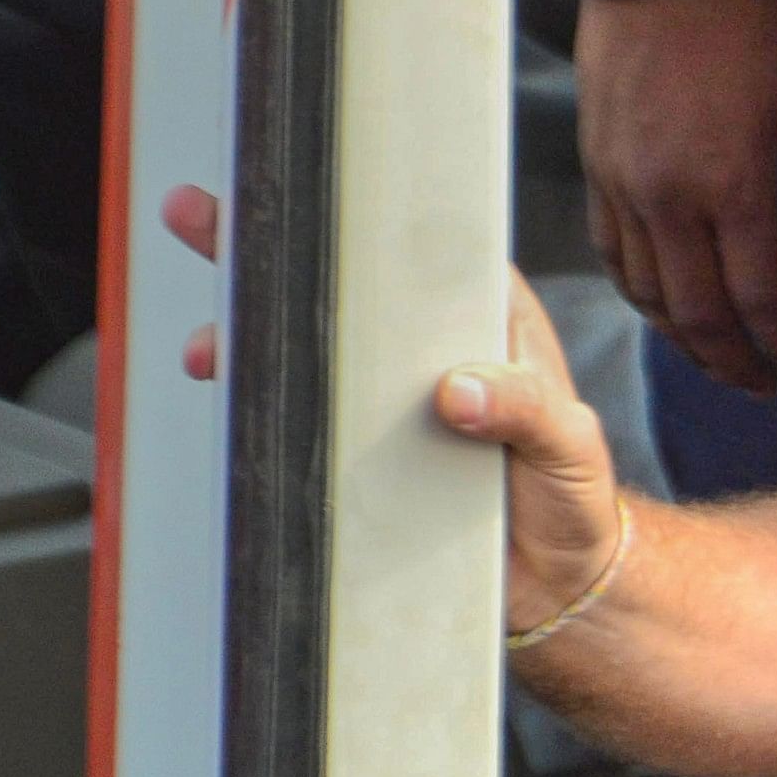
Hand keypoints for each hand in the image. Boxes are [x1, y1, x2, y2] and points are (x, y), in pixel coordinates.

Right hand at [160, 185, 630, 634]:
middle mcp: (426, 355)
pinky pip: (303, 429)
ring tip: (210, 348)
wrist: (555, 586)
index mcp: (485, 324)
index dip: (358, 216)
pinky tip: (227, 410)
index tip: (305, 190)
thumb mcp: (569, 443)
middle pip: (341, 289)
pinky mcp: (360, 463)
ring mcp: (385, 409)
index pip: (416, 252)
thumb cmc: (574, 497)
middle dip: (267, 253)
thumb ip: (526, 410)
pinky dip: (260, 417)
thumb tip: (458, 392)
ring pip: (307, 356)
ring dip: (248, 341)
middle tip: (203, 219)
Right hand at [575, 0, 776, 393]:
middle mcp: (671, 198)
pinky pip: (613, 256)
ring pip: (649, 295)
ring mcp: (625, 187)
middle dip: (735, 362)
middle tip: (764, 387)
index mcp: (734, 183)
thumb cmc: (750, 28)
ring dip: (686, 339)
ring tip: (722, 359)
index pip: (760, 296)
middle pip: (698, 314)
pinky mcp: (597, 170)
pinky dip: (642, 295)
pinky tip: (667, 307)